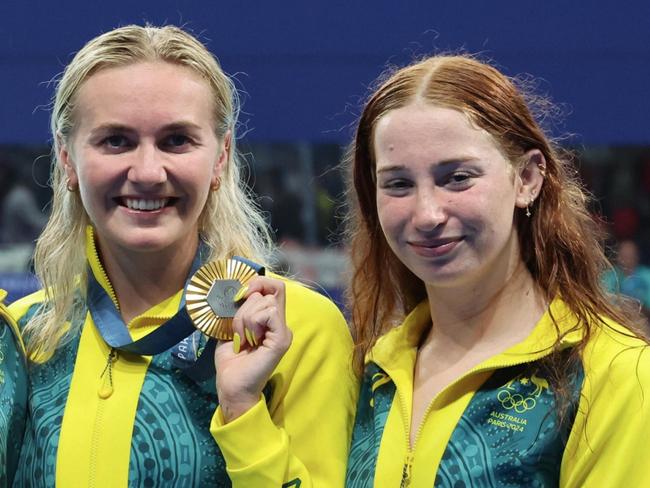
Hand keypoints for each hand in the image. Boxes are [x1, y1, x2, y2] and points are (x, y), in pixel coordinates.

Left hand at [214, 276, 291, 422]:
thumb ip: (239, 308)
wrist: (231, 386)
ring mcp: (284, 331)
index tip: (240, 296)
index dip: (257, 284)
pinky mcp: (282, 339)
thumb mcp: (232, 327)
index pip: (274, 287)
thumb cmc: (231, 360)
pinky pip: (269, 313)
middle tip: (238, 332)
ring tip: (243, 339)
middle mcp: (281, 324)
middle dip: (244, 308)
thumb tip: (239, 289)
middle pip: (266, 293)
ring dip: (245, 318)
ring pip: (265, 302)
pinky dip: (252, 323)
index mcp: (271, 320)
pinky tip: (250, 340)